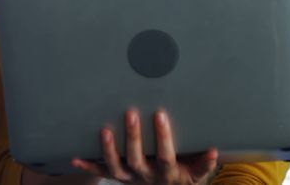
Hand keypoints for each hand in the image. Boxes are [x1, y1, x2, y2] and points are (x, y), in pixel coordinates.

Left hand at [71, 109, 217, 184]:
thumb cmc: (181, 177)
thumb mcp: (195, 174)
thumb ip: (203, 163)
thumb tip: (214, 151)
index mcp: (166, 171)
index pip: (164, 154)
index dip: (162, 136)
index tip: (160, 114)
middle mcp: (145, 175)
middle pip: (136, 158)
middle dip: (132, 136)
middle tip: (130, 112)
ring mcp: (129, 176)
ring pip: (116, 166)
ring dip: (109, 149)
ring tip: (104, 130)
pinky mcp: (117, 176)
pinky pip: (101, 172)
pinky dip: (88, 166)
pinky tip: (75, 159)